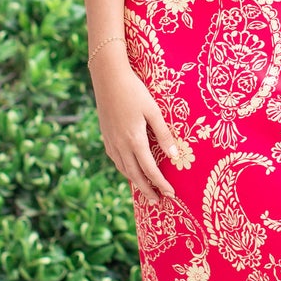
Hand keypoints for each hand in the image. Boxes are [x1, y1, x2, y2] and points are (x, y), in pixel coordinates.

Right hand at [90, 47, 183, 199]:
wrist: (107, 78)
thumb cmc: (135, 91)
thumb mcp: (153, 111)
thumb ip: (163, 134)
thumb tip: (174, 155)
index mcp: (134, 140)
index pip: (150, 170)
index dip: (160, 184)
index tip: (170, 194)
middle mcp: (121, 145)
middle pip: (135, 175)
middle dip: (147, 190)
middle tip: (158, 201)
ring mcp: (111, 142)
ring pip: (124, 169)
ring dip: (135, 182)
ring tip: (146, 190)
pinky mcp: (106, 136)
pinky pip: (116, 160)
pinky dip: (125, 170)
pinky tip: (130, 170)